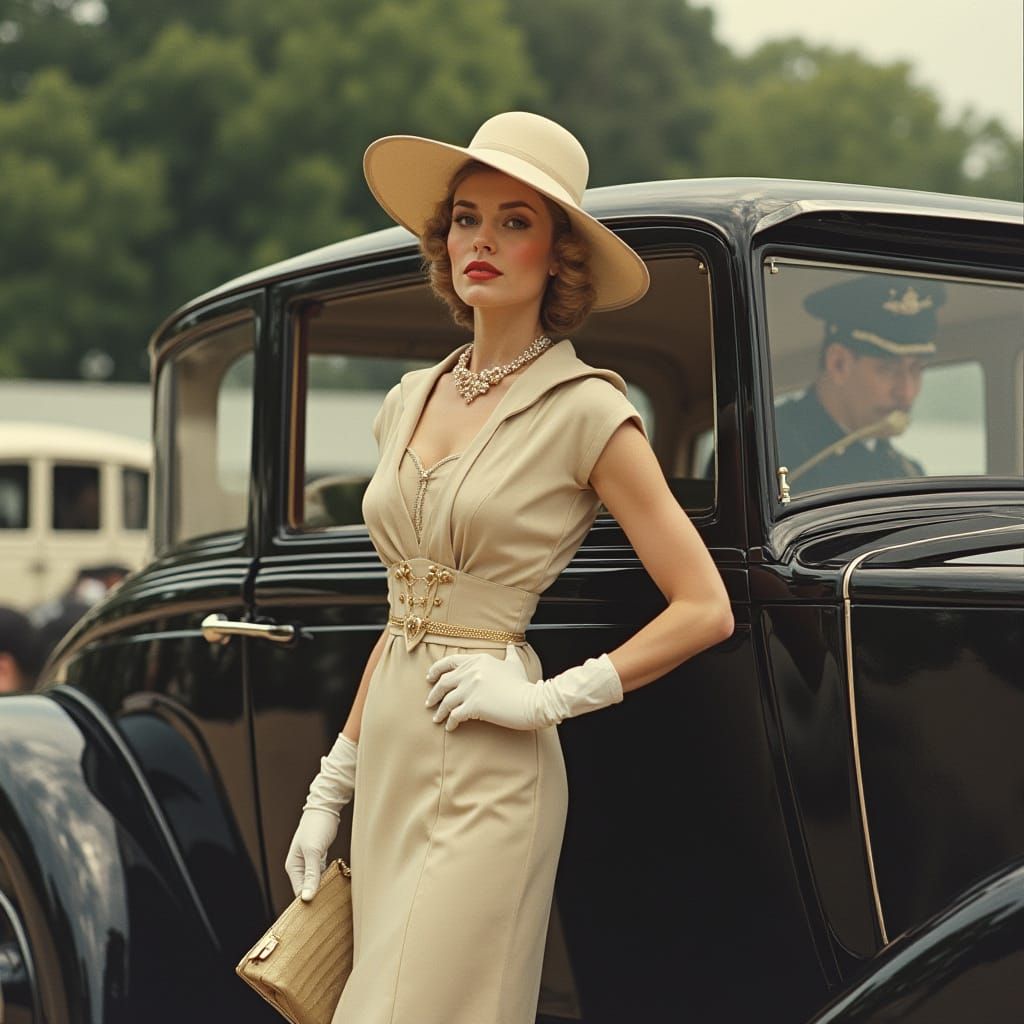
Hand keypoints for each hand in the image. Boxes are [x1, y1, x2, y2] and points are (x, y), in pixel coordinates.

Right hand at [284, 732, 356, 900]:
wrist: (326, 806)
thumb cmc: (317, 825)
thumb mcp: (313, 850)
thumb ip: (311, 874)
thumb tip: (306, 898)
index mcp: (293, 866)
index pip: (298, 893)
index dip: (307, 906)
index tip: (317, 919)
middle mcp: (299, 867)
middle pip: (306, 890)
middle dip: (316, 900)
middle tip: (328, 915)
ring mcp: (309, 863)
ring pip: (315, 883)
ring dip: (323, 891)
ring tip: (333, 906)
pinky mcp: (319, 858)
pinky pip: (322, 875)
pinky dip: (328, 881)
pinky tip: (336, 888)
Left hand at [426, 646, 623, 731]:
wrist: (532, 702)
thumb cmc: (523, 685)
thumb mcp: (515, 664)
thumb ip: (510, 653)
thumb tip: (511, 644)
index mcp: (478, 659)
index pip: (449, 662)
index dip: (435, 670)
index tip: (429, 678)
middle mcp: (472, 671)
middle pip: (443, 682)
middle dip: (433, 694)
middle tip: (429, 702)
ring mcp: (471, 688)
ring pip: (446, 701)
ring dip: (439, 711)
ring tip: (437, 719)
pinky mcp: (473, 705)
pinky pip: (454, 715)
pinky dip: (450, 723)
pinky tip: (450, 727)